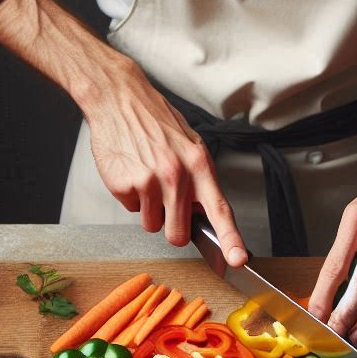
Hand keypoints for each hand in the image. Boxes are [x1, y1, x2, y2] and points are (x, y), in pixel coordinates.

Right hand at [84, 55, 248, 262]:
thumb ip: (199, 180)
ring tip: (146, 178)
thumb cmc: (155, 122)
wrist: (119, 98)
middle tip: (165, 204)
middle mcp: (177, 175)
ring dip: (147, 210)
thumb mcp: (189, 145)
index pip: (220, 209)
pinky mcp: (124, 184)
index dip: (230, 239)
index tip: (237, 259)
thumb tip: (205, 213)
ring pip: (151, 225)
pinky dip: (129, 196)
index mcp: (199, 164)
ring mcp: (149, 181)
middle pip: (178, 234)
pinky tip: (130, 171)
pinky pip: (129, 209)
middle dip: (172, 228)